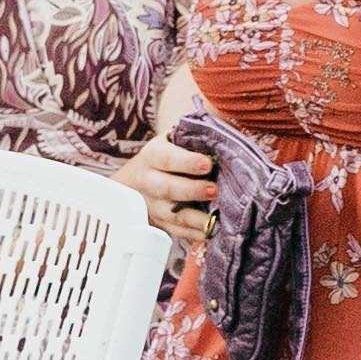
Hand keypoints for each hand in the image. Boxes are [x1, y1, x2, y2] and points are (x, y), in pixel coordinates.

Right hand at [117, 128, 217, 249]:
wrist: (133, 183)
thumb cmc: (167, 155)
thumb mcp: (173, 139)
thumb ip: (196, 134)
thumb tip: (227, 124)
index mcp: (153, 155)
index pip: (167, 158)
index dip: (186, 162)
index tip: (207, 164)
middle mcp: (149, 181)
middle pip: (167, 189)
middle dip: (192, 190)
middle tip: (215, 190)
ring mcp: (152, 206)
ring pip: (171, 215)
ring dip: (195, 219)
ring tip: (215, 219)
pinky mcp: (159, 224)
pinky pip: (176, 232)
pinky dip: (193, 234)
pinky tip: (210, 233)